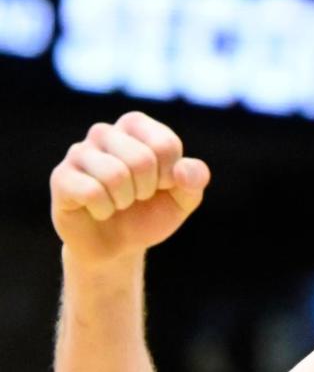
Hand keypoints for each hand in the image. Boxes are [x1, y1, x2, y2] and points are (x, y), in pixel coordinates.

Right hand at [50, 112, 209, 265]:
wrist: (117, 245)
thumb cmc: (149, 213)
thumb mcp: (183, 199)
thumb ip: (194, 180)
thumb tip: (184, 170)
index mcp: (136, 126)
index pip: (165, 145)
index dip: (170, 176)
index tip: (161, 185)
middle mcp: (104, 132)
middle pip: (141, 159)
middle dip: (147, 189)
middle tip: (137, 197)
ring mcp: (78, 152)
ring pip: (115, 175)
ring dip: (125, 201)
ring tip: (118, 203)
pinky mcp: (61, 177)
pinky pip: (90, 192)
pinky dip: (104, 210)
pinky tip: (99, 210)